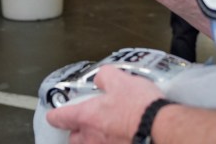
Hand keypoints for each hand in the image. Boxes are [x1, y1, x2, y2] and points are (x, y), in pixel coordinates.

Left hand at [46, 66, 163, 142]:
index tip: (54, 114)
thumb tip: (100, 79)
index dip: (56, 114)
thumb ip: (104, 77)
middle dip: (77, 131)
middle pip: (74, 138)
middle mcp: (92, 138)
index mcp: (87, 117)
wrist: (160, 128)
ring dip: (94, 139)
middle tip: (86, 121)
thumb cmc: (140, 107)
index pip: (60, 118)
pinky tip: (121, 135)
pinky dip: (110, 142)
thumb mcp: (119, 79)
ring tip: (106, 129)